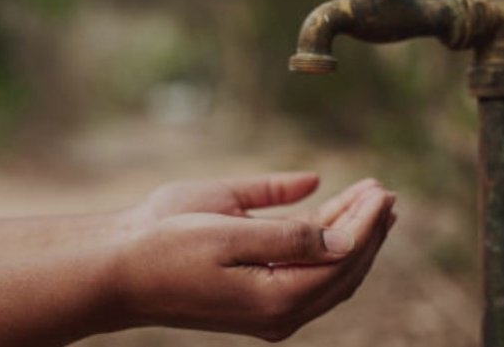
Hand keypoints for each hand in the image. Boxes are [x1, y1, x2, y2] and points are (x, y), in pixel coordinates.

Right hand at [114, 177, 395, 340]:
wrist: (119, 269)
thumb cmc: (166, 245)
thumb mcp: (226, 231)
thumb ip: (287, 234)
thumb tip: (339, 235)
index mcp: (276, 298)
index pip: (341, 259)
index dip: (366, 224)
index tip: (382, 191)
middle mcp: (281, 312)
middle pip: (344, 270)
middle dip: (368, 230)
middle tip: (384, 192)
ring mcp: (271, 310)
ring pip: (329, 272)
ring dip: (352, 235)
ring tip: (369, 200)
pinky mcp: (260, 297)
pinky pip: (306, 270)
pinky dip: (325, 242)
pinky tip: (334, 214)